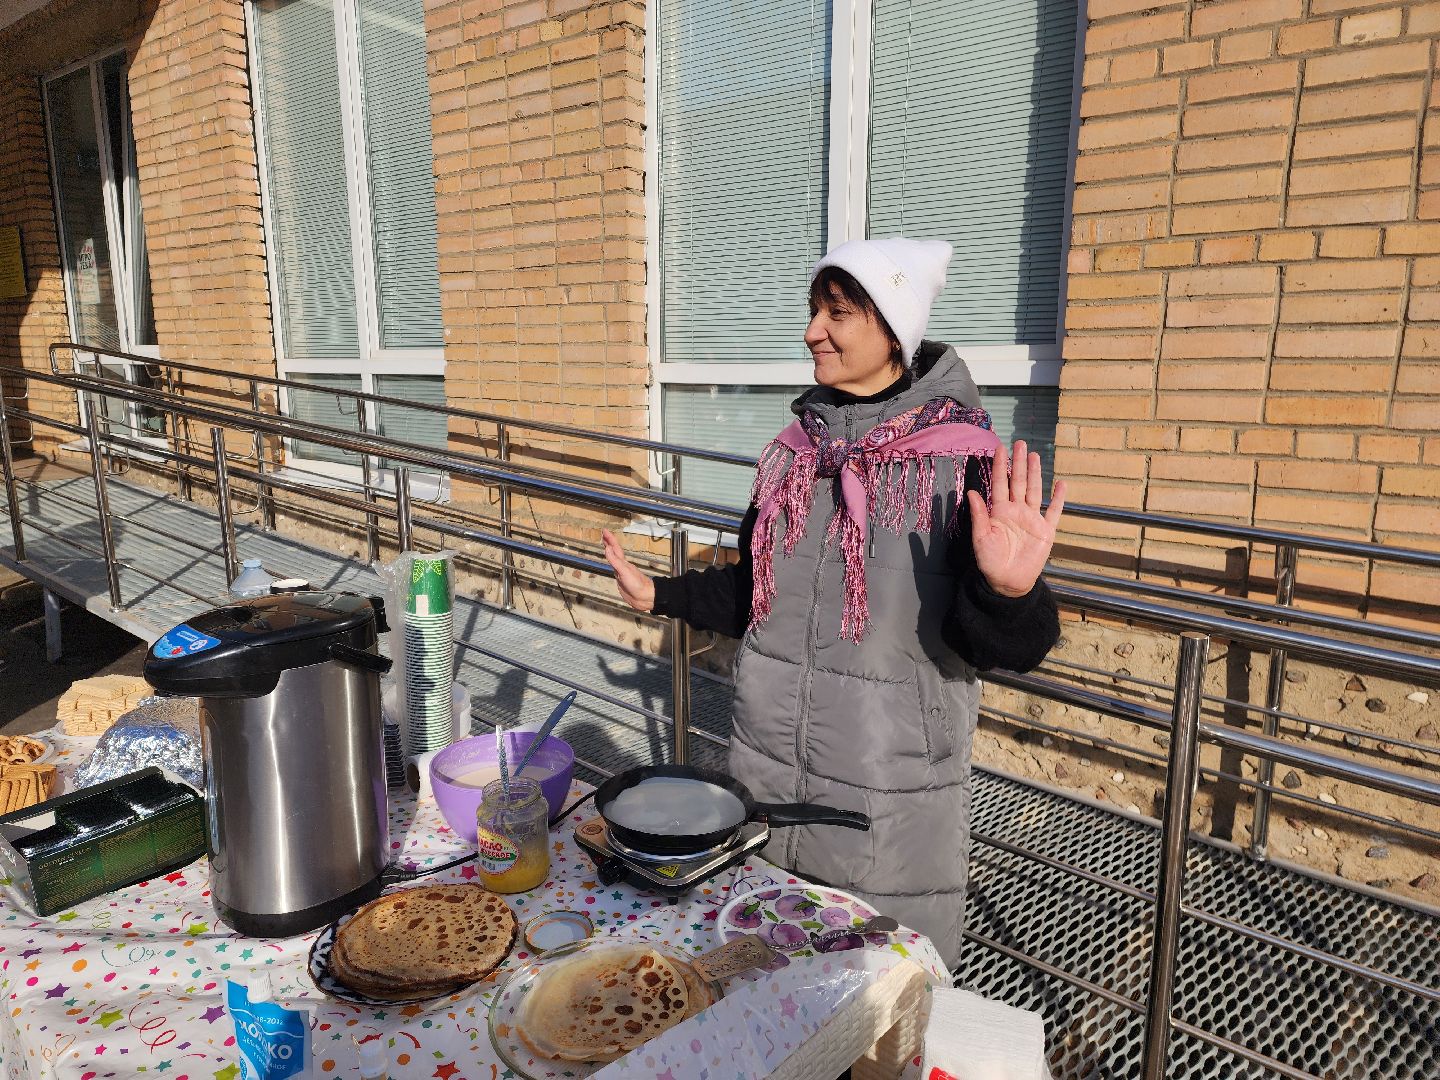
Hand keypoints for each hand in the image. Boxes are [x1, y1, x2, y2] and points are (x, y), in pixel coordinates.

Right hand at [602, 529, 655, 612]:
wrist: (645, 597)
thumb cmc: (637, 584)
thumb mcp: (624, 571)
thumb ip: (615, 560)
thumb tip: (607, 548)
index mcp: (623, 562)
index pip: (615, 547)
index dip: (610, 538)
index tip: (604, 530)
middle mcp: (622, 566)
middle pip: (614, 551)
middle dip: (609, 542)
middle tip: (603, 534)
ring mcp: (622, 572)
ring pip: (614, 559)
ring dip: (610, 551)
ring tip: (605, 546)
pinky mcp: (621, 580)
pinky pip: (615, 568)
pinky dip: (611, 563)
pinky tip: (612, 564)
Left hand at [966, 440, 1065, 597]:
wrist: (1007, 582)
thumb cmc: (990, 561)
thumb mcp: (981, 537)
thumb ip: (979, 515)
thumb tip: (972, 492)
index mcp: (999, 511)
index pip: (999, 484)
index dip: (1000, 466)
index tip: (999, 448)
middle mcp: (1016, 510)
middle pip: (1019, 482)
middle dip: (1019, 463)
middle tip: (1020, 443)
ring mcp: (1032, 519)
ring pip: (1035, 491)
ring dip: (1035, 474)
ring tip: (1034, 456)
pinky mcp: (1045, 530)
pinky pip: (1054, 512)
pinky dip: (1058, 499)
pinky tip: (1061, 484)